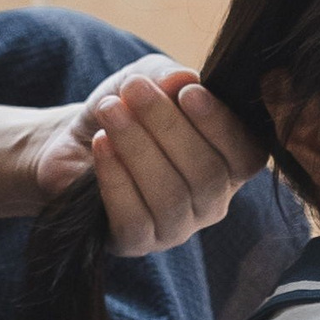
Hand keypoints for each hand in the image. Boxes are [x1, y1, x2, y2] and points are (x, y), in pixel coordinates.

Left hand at [26, 55, 265, 255]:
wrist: (73, 141)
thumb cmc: (124, 109)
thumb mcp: (145, 79)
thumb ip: (166, 76)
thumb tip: (183, 78)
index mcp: (229, 164)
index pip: (246, 155)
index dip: (221, 126)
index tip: (188, 92)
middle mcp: (211, 202)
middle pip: (206, 174)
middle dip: (168, 126)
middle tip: (135, 89)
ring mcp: (177, 228)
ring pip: (171, 196)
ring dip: (138, 147)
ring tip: (110, 109)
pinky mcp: (137, 243)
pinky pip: (135, 218)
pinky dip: (116, 177)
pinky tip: (101, 144)